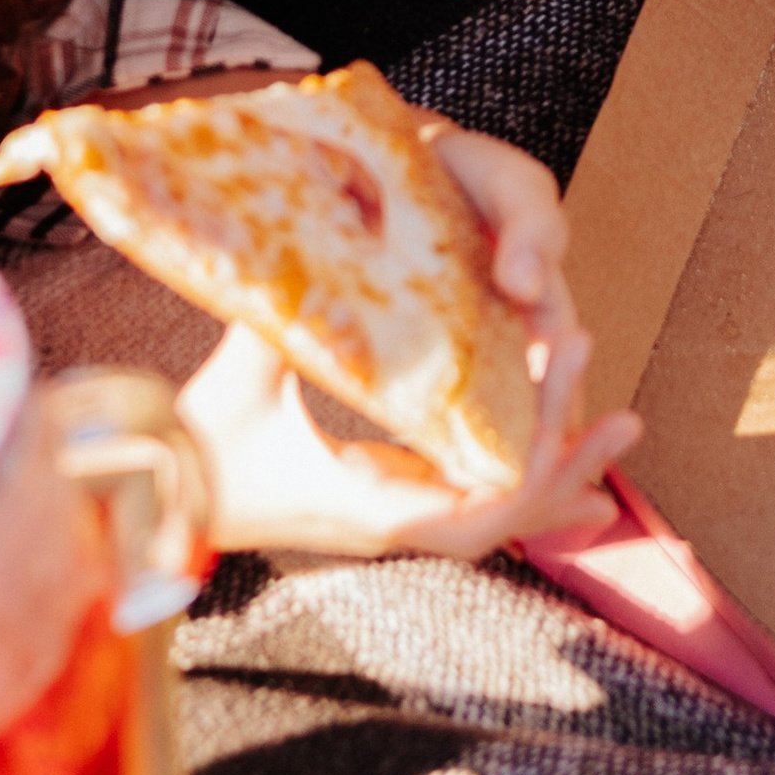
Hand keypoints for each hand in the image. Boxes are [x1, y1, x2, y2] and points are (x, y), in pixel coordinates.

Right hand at [172, 119, 639, 557]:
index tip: (570, 383)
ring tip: (618, 440)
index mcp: (370, 503)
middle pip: (506, 514)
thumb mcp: (246, 373)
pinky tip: (573, 490)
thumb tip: (326, 249)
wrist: (150, 502)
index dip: (535, 451)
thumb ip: (291, 318)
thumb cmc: (192, 444)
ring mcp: (390, 524)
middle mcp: (391, 525)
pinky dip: (525, 492)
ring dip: (559, 480)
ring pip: (498, 518)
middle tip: (624, 420)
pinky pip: (474, 509)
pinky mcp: (386, 511)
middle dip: (567, 463)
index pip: (479, 499)